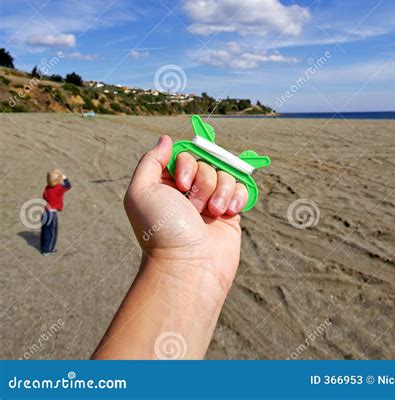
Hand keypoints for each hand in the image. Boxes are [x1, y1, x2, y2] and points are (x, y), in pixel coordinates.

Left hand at [124, 136, 248, 293]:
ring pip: (225, 173)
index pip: (185, 154)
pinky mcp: (230, 213)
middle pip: (207, 162)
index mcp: (167, 184)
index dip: (188, 163)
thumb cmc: (161, 231)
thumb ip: (151, 161)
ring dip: (220, 191)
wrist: (189, 267)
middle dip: (203, 180)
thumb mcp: (141, 192)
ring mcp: (210, 202)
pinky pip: (241, 188)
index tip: (181, 184)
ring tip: (212, 213)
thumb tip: (166, 139)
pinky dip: (237, 196)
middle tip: (194, 206)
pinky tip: (229, 212)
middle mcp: (188, 191)